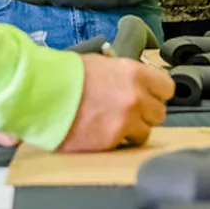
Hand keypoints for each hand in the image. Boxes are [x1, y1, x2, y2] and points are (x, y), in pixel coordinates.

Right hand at [58, 54, 174, 151]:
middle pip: (159, 113)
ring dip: (132, 130)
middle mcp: (135, 97)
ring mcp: (125, 120)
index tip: (149, 96)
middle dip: (145, 113)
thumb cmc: (65, 76)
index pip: (166, 88)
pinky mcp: (111, 141)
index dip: (157, 94)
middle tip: (128, 112)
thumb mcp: (100, 63)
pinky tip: (101, 133)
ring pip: (145, 132)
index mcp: (134, 73)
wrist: (43, 93)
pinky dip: (116, 142)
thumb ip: (122, 74)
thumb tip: (131, 79)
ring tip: (113, 125)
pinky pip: (125, 145)